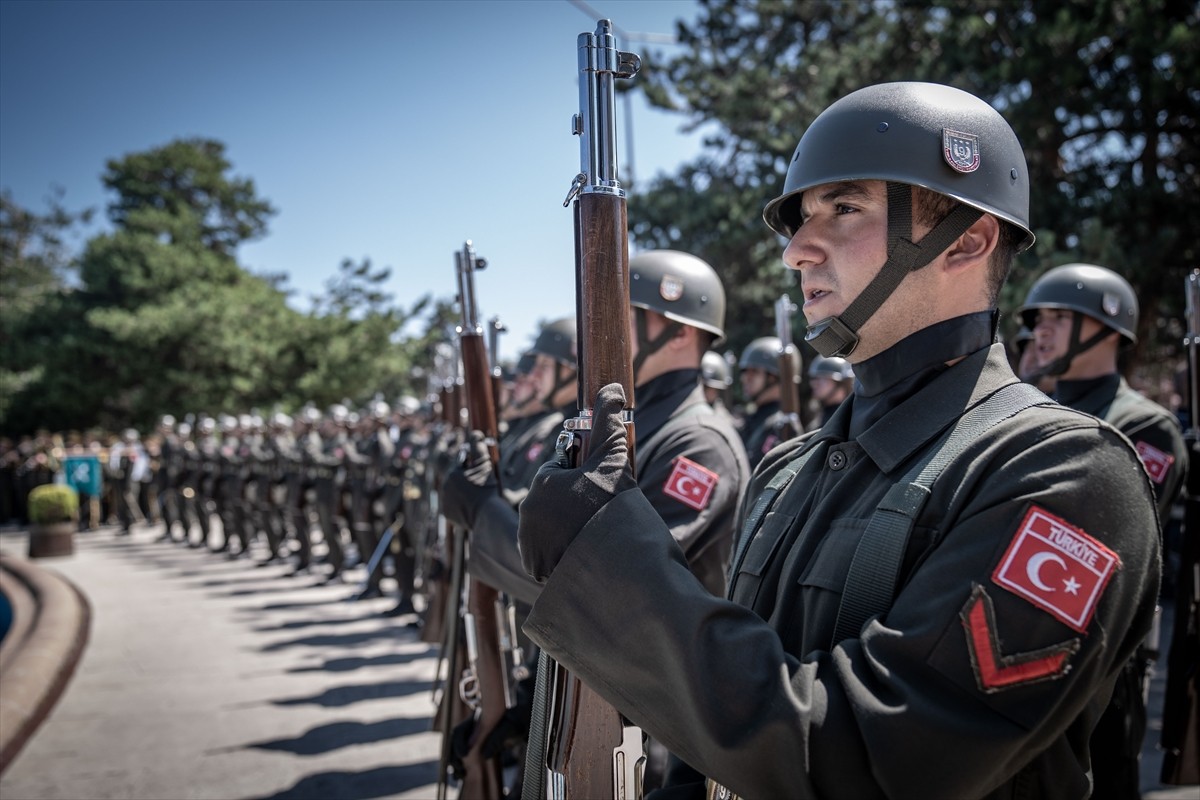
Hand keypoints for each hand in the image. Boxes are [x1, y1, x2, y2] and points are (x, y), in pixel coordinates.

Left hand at [440, 431, 496, 529]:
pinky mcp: (447, 513)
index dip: (472, 464)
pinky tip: (472, 507)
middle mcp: (444, 486)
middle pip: (457, 478)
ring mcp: (444, 501)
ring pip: (455, 492)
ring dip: (463, 492)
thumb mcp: (485, 465)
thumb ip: (478, 448)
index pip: (461, 463)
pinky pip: (454, 506)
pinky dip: (461, 505)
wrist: (486, 515)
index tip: (480, 470)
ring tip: (476, 496)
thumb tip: (475, 433)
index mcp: (452, 473)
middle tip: (480, 485)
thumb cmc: (487, 488)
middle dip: (466, 479)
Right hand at [448, 705, 528, 777]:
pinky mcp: (473, 750)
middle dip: (453, 756)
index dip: (458, 744)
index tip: (464, 755)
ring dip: (454, 764)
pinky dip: (459, 768)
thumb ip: (496, 739)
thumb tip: (485, 754)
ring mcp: (469, 741)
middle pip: (453, 743)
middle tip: (460, 767)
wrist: (518, 724)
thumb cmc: (513, 724)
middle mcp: (469, 731)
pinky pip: (462, 759)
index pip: (458, 732)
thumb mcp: (508, 728)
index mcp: (474, 721)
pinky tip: (463, 775)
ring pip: (455, 752)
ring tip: (461, 774)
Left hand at [518, 383, 635, 581]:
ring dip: (563, 526)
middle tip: (598, 513)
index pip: (560, 469)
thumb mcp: (613, 462)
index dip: (582, 475)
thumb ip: (609, 426)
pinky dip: (559, 550)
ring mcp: (528, 541)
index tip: (597, 487)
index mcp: (543, 482)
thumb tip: (610, 388)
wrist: (613, 565)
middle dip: (572, 500)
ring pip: (546, 523)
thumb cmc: (612, 510)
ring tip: (590, 534)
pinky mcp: (533, 565)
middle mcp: (527, 510)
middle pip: (552, 497)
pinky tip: (579, 551)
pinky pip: (544, 550)